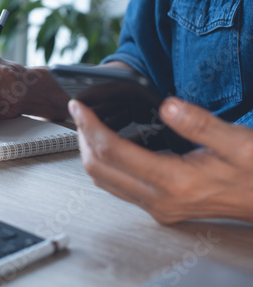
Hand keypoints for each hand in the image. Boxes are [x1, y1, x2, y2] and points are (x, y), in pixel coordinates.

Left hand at [68, 97, 252, 223]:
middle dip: (83, 138)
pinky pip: (118, 188)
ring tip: (89, 127)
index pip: (113, 151)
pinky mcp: (158, 209)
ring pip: (104, 182)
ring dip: (90, 153)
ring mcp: (157, 208)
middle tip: (80, 113)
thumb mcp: (239, 142)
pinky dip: (105, 166)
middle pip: (99, 169)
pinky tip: (109, 148)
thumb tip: (167, 106)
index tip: (79, 107)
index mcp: (175, 181)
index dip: (90, 126)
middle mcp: (159, 200)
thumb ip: (200, 124)